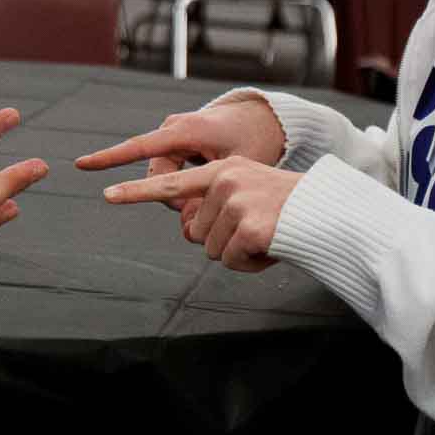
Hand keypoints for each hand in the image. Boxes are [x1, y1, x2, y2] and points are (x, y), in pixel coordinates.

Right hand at [73, 97, 284, 211]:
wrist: (263, 118)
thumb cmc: (253, 140)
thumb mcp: (234, 169)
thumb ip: (206, 194)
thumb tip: (185, 221)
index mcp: (184, 131)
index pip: (138, 147)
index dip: (109, 158)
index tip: (81, 164)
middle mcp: (173, 130)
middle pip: (157, 176)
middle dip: (175, 197)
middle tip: (204, 204)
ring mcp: (174, 135)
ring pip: (163, 177)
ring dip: (180, 191)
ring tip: (210, 190)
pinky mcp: (178, 141)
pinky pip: (171, 170)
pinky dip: (183, 182)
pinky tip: (205, 181)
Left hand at [102, 156, 299, 270]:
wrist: (328, 214)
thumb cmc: (287, 210)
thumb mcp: (246, 197)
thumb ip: (213, 209)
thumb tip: (189, 233)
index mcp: (222, 171)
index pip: (172, 183)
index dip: (136, 192)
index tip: (107, 194)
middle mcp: (224, 181)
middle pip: (196, 233)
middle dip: (221, 241)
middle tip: (254, 230)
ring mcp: (235, 202)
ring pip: (212, 250)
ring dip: (237, 253)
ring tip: (265, 235)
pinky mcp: (247, 226)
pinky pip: (231, 261)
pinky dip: (250, 263)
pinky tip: (270, 248)